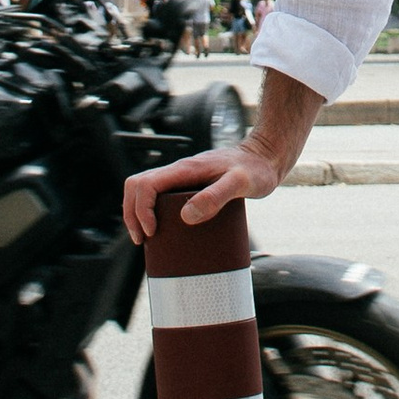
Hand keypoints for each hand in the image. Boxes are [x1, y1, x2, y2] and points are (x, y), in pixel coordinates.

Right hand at [123, 138, 283, 245]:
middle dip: (132, 213)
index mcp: (185, 170)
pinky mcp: (188, 186)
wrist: (265, 159)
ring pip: (144, 191)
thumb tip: (186, 216)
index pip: (145, 185)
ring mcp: (182, 179)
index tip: (153, 231)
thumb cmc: (256, 169)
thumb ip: (216, 197)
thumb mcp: (240, 184)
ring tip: (147, 238)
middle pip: (137, 186)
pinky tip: (163, 230)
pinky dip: (151, 212)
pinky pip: (159, 196)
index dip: (141, 210)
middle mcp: (179, 172)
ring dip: (138, 213)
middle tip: (142, 239)